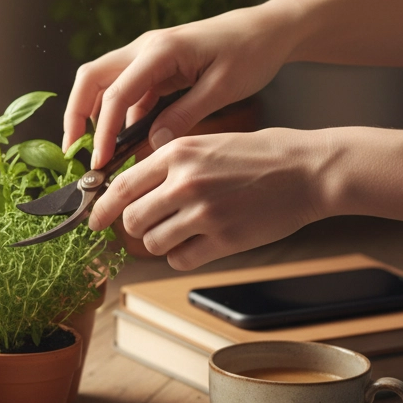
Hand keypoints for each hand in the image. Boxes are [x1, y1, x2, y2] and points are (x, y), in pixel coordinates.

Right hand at [63, 0, 299, 168]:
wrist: (267, 29)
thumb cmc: (251, 53)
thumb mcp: (223, 89)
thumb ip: (184, 115)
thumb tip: (152, 146)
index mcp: (160, 50)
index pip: (116, 93)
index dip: (102, 131)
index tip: (99, 162)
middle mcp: (145, 48)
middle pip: (91, 79)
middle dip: (76, 115)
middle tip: (72, 153)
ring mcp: (147, 55)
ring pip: (104, 84)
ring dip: (94, 116)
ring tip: (96, 154)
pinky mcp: (155, 67)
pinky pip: (127, 92)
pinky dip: (120, 117)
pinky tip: (127, 144)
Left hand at [87, 127, 331, 269]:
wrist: (309, 170)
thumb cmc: (262, 154)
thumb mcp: (209, 143)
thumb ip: (171, 163)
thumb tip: (134, 187)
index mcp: (177, 154)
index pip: (121, 186)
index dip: (101, 207)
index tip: (92, 220)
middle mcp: (184, 183)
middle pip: (131, 219)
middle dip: (133, 227)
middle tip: (146, 226)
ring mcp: (203, 213)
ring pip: (152, 242)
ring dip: (160, 241)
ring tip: (182, 230)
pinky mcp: (224, 240)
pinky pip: (180, 259)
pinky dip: (182, 256)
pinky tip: (198, 243)